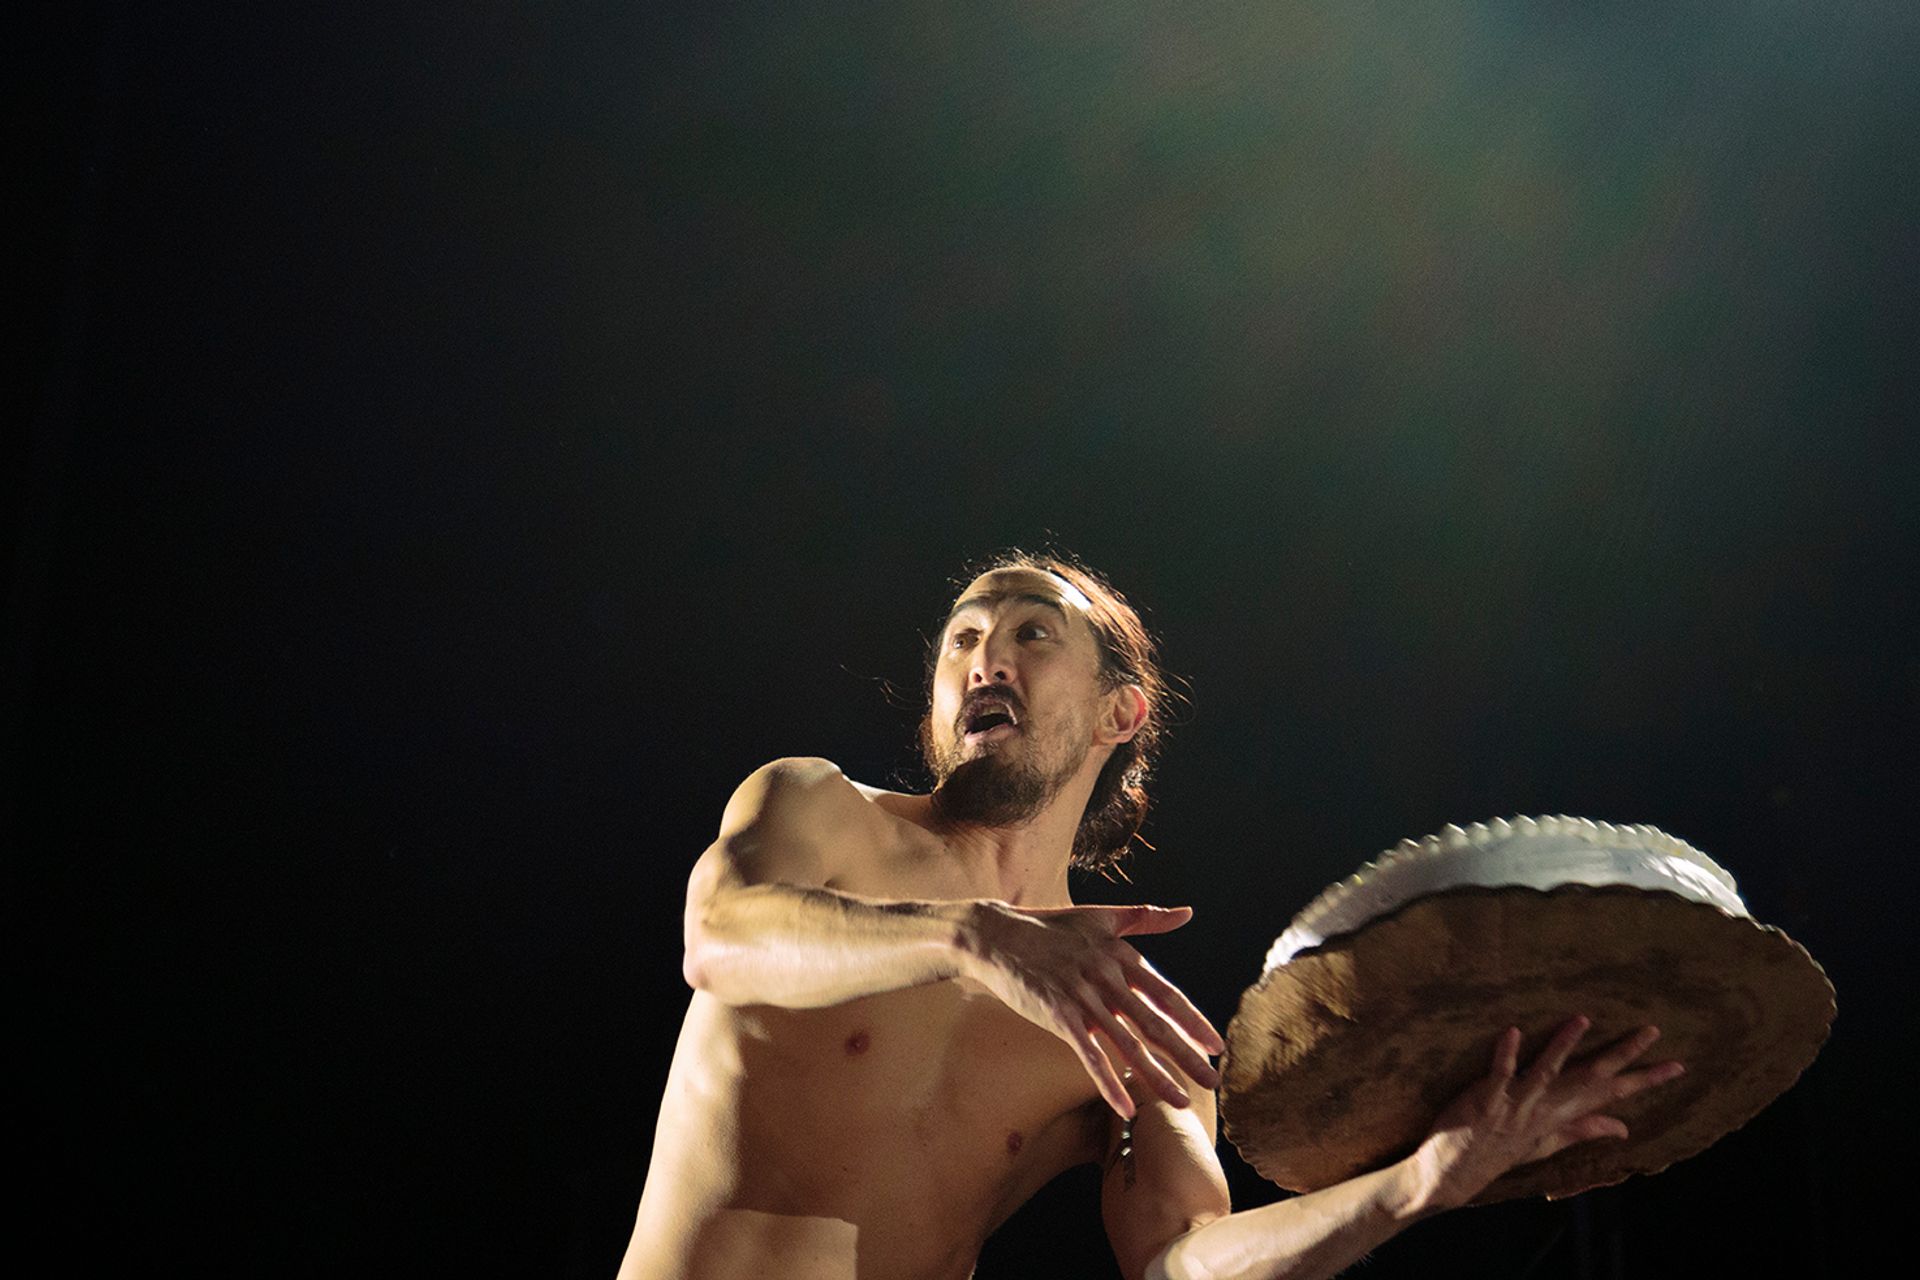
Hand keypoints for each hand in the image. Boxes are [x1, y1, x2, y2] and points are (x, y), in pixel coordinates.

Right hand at [954, 900, 1224, 1117]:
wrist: (997, 935)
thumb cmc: (1050, 927)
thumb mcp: (1102, 917)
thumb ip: (1147, 918)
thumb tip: (1188, 912)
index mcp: (1121, 957)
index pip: (1166, 994)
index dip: (1193, 1022)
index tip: (1216, 1046)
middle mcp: (1107, 978)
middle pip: (1154, 1023)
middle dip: (1186, 1055)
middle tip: (1213, 1082)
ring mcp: (1082, 997)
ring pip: (1127, 1044)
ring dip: (1156, 1076)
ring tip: (1181, 1101)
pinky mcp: (1058, 1014)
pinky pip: (1089, 1054)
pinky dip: (1108, 1082)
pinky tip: (1126, 1107)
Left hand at [1411, 1015, 1685, 1209]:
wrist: (1454, 1174)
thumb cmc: (1499, 1151)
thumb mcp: (1547, 1142)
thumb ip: (1583, 1129)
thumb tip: (1623, 1127)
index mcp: (1561, 1114)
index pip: (1611, 1094)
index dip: (1645, 1079)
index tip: (1678, 1065)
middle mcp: (1545, 1109)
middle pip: (1589, 1078)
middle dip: (1621, 1054)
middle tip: (1652, 1031)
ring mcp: (1516, 1106)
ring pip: (1546, 1073)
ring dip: (1563, 1046)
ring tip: (1582, 1018)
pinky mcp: (1487, 1102)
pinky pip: (1499, 1076)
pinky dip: (1505, 1055)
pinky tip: (1511, 1031)